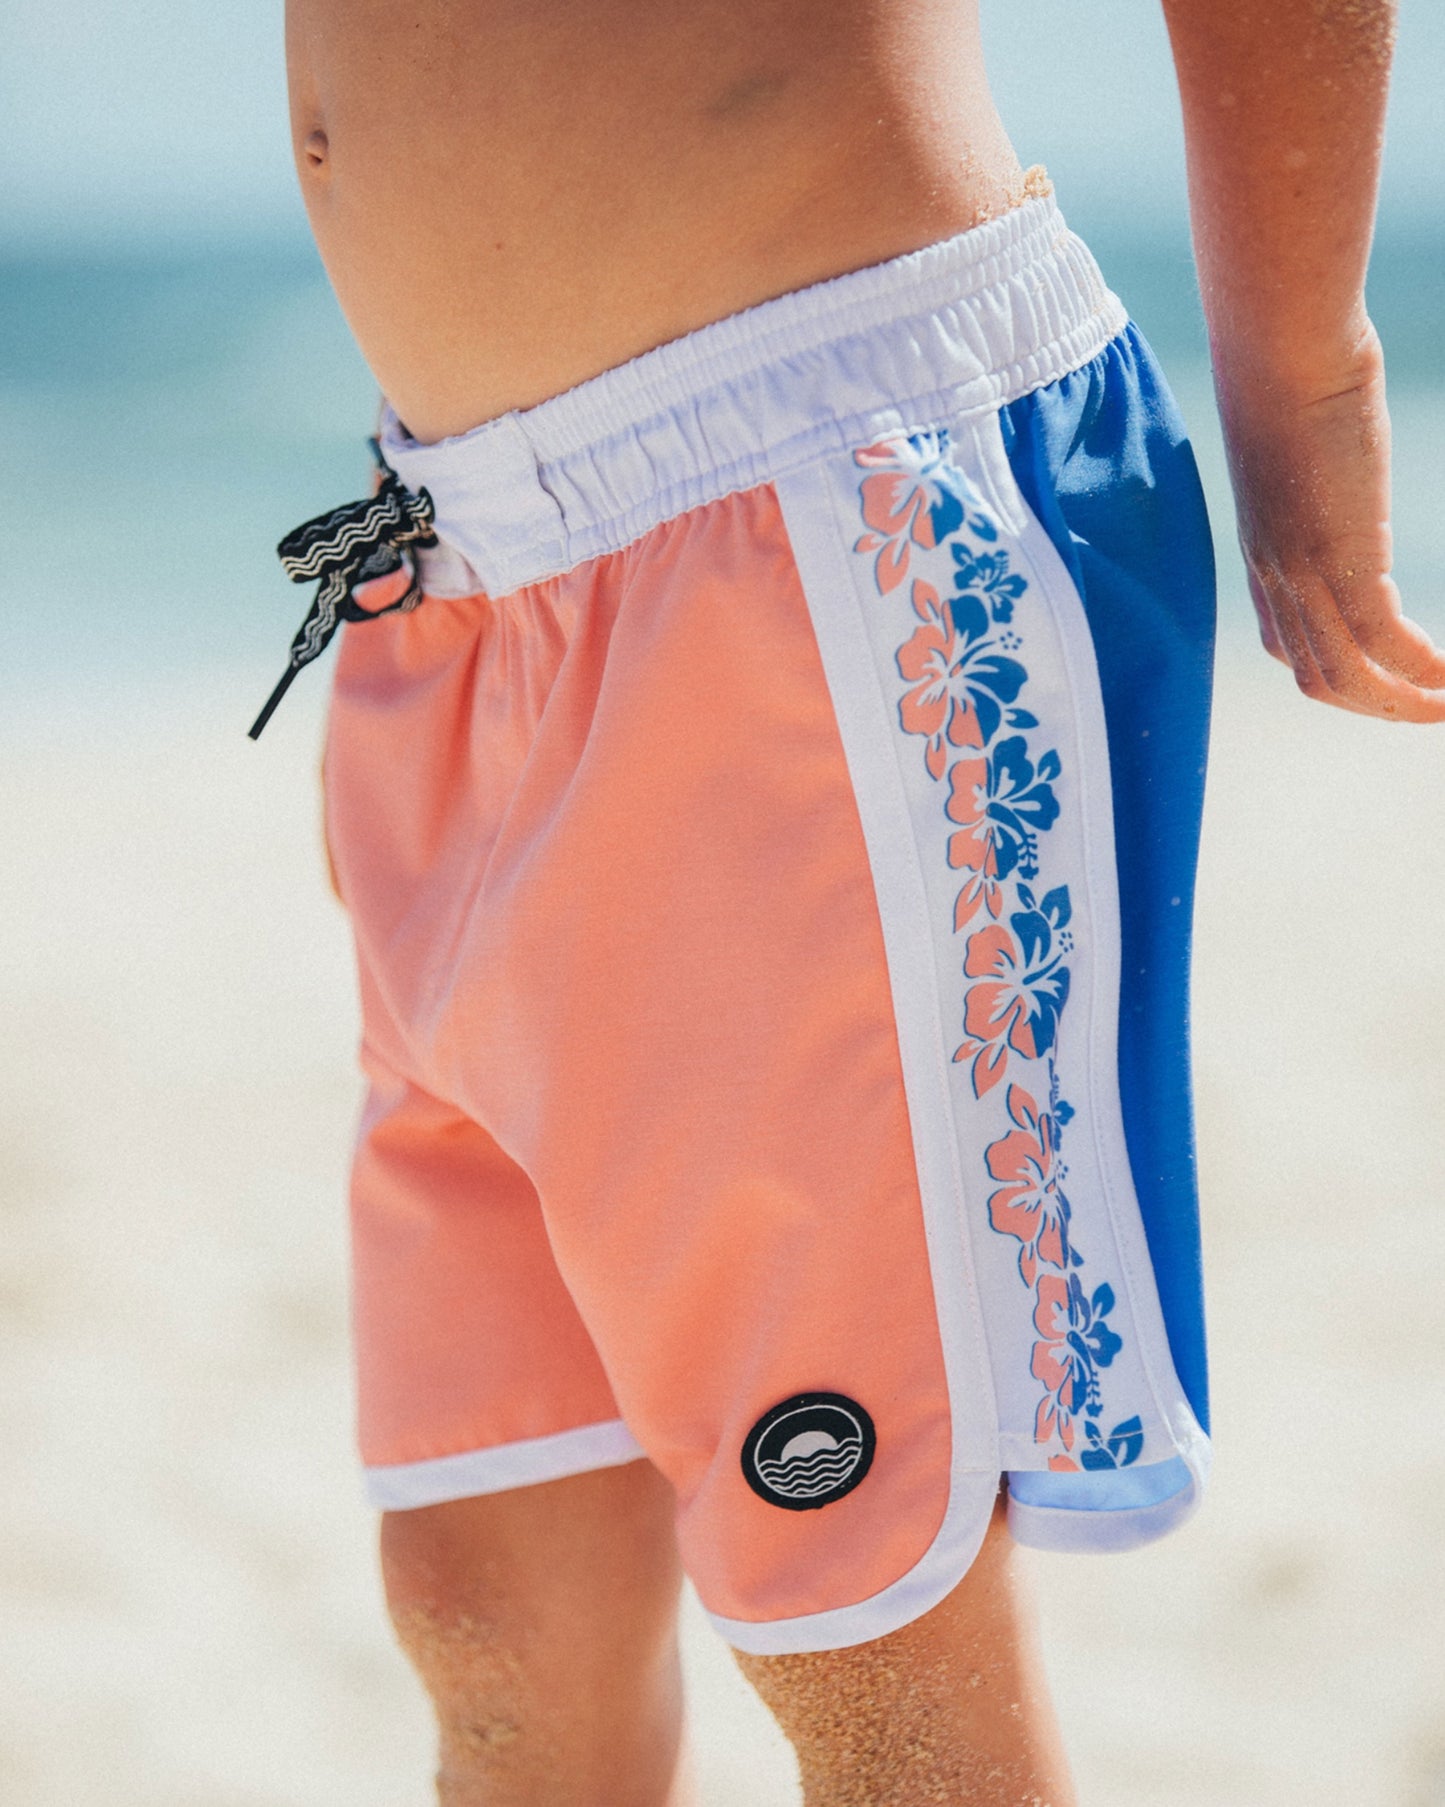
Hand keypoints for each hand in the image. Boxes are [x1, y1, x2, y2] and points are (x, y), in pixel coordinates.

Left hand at [1216, 325, 1444, 721]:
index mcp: (1263, 552)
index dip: (1329, 672)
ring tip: (1443, 708)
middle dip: (1371, 705)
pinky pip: (1383, 641)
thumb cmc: (1290, 369)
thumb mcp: (1295, 436)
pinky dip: (1419, 669)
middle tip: (1423, 710)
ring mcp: (1301, 573)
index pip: (1285, 642)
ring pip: (1344, 676)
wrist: (1282, 346)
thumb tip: (1332, 437)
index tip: (1375, 680)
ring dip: (1398, 704)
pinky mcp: (1339, 557)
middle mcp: (1273, 575)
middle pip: (1314, 675)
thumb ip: (1311, 466)